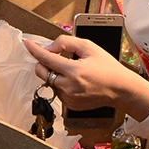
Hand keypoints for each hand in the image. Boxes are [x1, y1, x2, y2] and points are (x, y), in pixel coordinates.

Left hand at [24, 33, 143, 114]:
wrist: (120, 89)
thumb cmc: (107, 67)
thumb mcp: (89, 47)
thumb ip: (66, 42)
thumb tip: (49, 48)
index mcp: (74, 71)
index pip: (46, 59)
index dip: (34, 50)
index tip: (27, 44)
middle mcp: (69, 87)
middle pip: (41, 72)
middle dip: (44, 63)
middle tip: (56, 58)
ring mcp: (68, 98)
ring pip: (49, 81)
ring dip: (55, 74)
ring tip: (74, 71)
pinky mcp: (70, 105)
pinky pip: (57, 91)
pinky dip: (62, 83)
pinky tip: (76, 81)